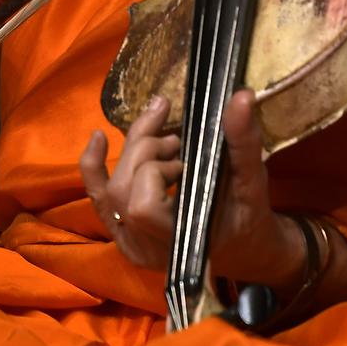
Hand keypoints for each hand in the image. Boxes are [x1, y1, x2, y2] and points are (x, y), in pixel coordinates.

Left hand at [78, 89, 303, 287]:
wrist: (242, 249)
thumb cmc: (249, 218)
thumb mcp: (253, 181)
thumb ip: (243, 142)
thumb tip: (241, 96)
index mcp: (179, 242)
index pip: (143, 206)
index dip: (157, 172)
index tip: (185, 159)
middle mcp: (148, 248)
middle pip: (123, 190)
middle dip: (146, 152)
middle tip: (177, 141)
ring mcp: (130, 243)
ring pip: (109, 190)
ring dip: (131, 152)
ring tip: (162, 140)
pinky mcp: (122, 232)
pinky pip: (97, 198)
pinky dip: (93, 165)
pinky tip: (99, 136)